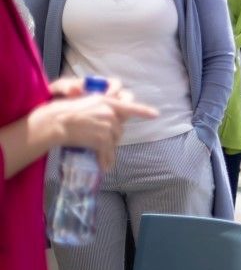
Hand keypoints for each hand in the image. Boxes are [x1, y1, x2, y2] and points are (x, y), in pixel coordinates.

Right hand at [35, 90, 155, 168]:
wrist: (55, 122)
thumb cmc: (64, 112)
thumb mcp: (87, 104)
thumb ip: (102, 110)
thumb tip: (111, 121)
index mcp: (107, 102)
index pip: (130, 107)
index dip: (143, 111)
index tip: (156, 115)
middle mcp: (110, 113)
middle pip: (119, 129)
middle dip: (112, 136)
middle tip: (100, 140)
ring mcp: (107, 126)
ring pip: (114, 141)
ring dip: (109, 149)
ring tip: (101, 154)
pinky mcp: (102, 139)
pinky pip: (108, 152)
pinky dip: (106, 160)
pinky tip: (105, 167)